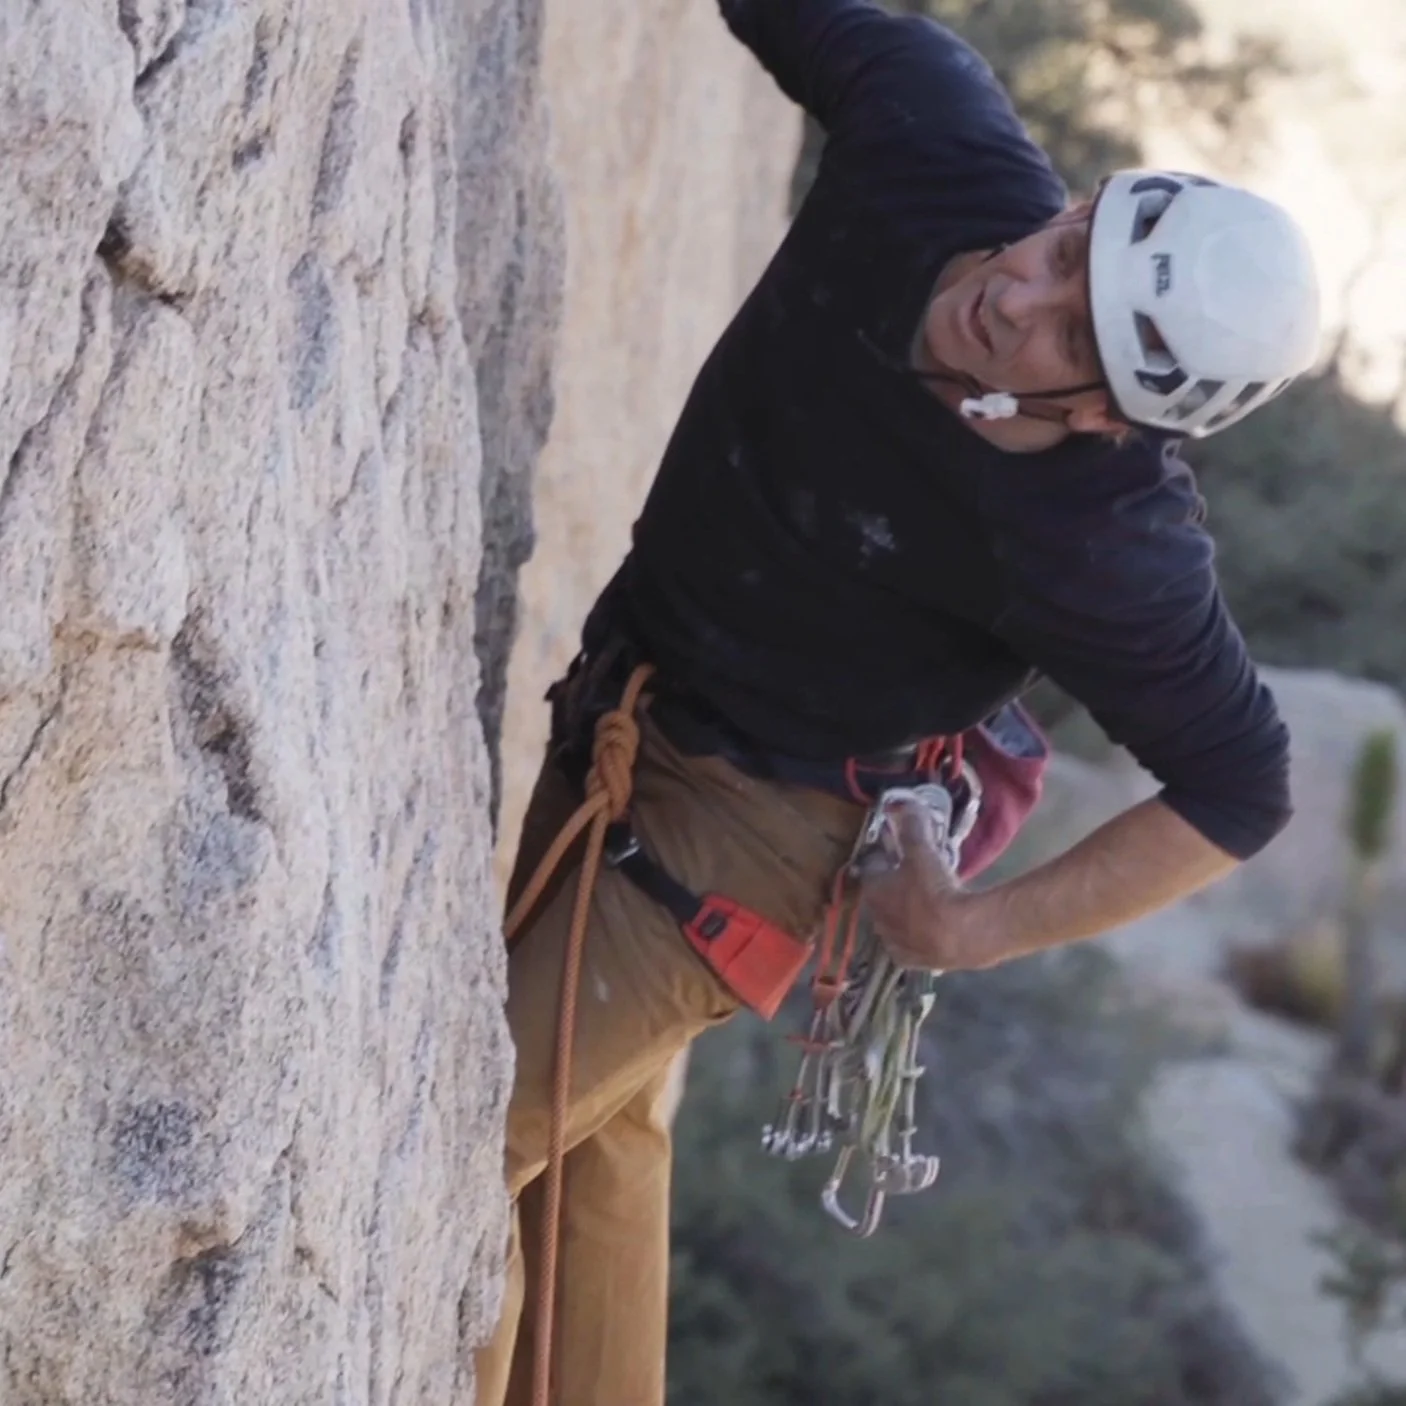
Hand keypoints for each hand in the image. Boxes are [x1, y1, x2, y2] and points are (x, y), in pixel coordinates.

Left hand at [856, 799, 983, 970]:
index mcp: (873, 892)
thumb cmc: (935, 890)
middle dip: (893, 886)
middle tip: (915, 875)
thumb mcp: (923, 852)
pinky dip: (918, 935)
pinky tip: (934, 927)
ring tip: (928, 900)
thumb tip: (904, 804)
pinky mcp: (913, 962)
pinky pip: (911, 944)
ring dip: (906, 911)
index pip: (869, 868)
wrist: (962, 935)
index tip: (897, 852)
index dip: (882, 858)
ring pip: (895, 922)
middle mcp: (877, 920)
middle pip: (881, 897)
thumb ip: (912, 826)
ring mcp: (894, 943)